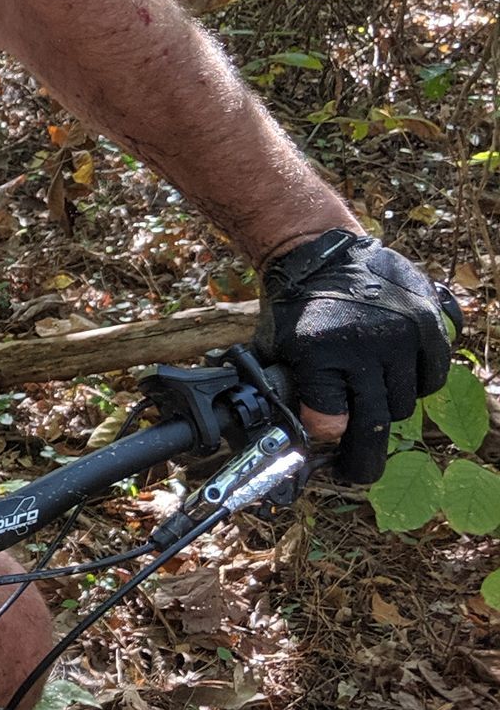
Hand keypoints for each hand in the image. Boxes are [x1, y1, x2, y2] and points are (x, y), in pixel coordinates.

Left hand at [255, 231, 458, 483]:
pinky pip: (432, 377)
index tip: (327, 451)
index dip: (328, 440)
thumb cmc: (295, 307)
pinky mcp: (427, 323)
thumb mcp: (277, 352)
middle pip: (375, 419)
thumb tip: (310, 439)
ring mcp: (401, 334)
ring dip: (387, 407)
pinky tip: (395, 378)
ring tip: (370, 399)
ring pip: (404, 403)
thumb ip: (293, 396)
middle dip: (361, 440)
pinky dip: (416, 384)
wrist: (321, 254)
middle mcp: (366, 345)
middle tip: (355, 454)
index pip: (332, 423)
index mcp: (320, 353)